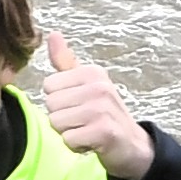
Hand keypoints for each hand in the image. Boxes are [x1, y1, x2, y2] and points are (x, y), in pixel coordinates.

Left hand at [35, 30, 156, 179]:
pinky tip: (91, 143)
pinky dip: (76, 146)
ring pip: (57, 122)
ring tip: (86, 131)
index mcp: (91, 72)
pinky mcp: (104, 132)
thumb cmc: (103, 113)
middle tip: (82, 121)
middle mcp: (98, 87)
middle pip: (51, 104)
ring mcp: (102, 109)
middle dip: (62, 118)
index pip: (48, 85)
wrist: (132, 145)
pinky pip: (68, 140)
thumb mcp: (85, 84)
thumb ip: (65, 62)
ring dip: (68, 133)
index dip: (58, 101)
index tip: (77, 106)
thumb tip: (52, 33)